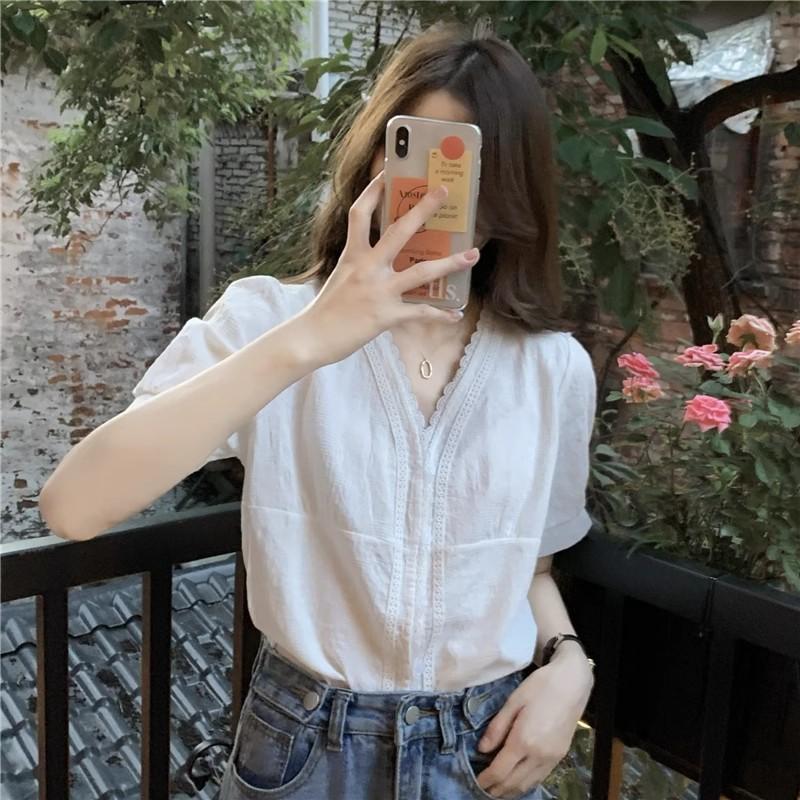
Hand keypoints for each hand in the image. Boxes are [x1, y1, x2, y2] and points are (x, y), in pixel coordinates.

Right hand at [300, 169, 480, 365]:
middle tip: (444, 191)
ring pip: (422, 272)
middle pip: (400, 231)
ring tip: (473, 255)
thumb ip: (359, 265)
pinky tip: (455, 315)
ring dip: (451, 263)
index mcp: (353, 255)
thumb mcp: (340, 277)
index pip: (360, 214)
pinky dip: (440, 315)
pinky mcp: (387, 316)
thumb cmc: (325, 310)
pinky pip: (420, 313)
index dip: (373, 190)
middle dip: (423, 209)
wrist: (312, 337)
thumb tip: (379, 258)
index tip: (386, 171)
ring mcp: (379, 291)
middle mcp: (367, 268)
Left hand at [472, 654, 593, 797]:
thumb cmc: (540, 686)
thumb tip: (482, 749)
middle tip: (483, 789)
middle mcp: (539, 755)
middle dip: (497, 789)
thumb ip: (497, 727)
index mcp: (524, 740)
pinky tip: (518, 780)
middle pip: (513, 783)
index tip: (475, 781)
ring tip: (497, 789)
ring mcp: (552, 758)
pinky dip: (526, 783)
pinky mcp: (560, 756)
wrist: (573, 683)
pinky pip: (540, 777)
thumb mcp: (513, 701)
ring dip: (511, 791)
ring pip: (528, 784)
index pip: (500, 771)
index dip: (486, 780)